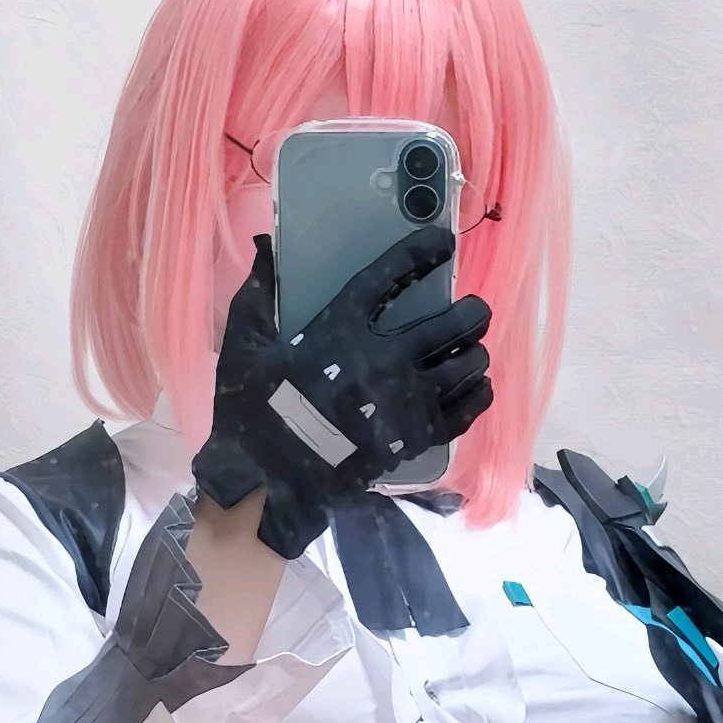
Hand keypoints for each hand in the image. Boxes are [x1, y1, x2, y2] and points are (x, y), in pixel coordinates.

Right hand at [192, 230, 492, 558]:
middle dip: (471, 313)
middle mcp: (383, 357)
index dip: (420, 253)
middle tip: (475, 310)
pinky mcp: (413, 438)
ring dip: (475, 354)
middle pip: (450, 324)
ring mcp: (404, 400)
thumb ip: (258, 293)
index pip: (390, 275)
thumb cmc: (253, 411)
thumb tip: (263, 245)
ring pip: (465, 367)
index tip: (442, 243)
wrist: (269, 479)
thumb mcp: (243, 344)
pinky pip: (464, 411)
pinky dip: (477, 395)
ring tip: (474, 351)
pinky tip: (479, 387)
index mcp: (340, 327)